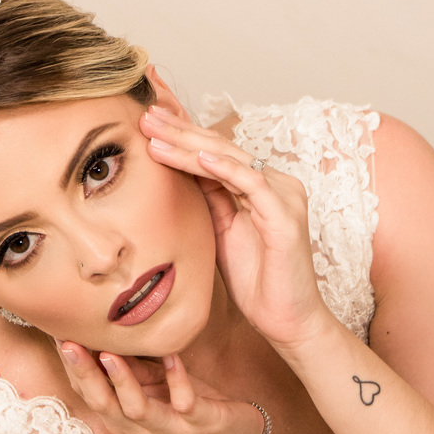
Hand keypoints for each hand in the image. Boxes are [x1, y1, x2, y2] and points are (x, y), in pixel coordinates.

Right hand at [56, 344, 266, 433]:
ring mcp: (170, 430)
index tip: (58, 338)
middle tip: (69, 345)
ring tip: (109, 355)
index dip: (73, 370)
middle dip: (85, 376)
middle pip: (104, 405)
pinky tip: (172, 357)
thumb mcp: (156, 387)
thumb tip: (105, 338)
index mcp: (126, 420)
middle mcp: (141, 430)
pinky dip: (177, 379)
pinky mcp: (200, 424)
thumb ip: (133, 370)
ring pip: (137, 410)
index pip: (91, 395)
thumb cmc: (190, 409)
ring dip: (122, 382)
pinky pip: (185, 403)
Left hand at [140, 106, 331, 351]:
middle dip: (180, 129)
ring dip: (190, 145)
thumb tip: (175, 174)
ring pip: (230, 160)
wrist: (287, 320)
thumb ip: (207, 201)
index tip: (149, 117)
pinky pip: (252, 184)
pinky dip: (225, 170)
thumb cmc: (256, 281)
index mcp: (257, 186)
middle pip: (220, 148)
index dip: (183, 132)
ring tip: (157, 133)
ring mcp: (282, 196)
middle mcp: (273, 183)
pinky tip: (198, 159)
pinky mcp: (285, 217)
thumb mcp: (219, 233)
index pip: (215, 151)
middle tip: (146, 113)